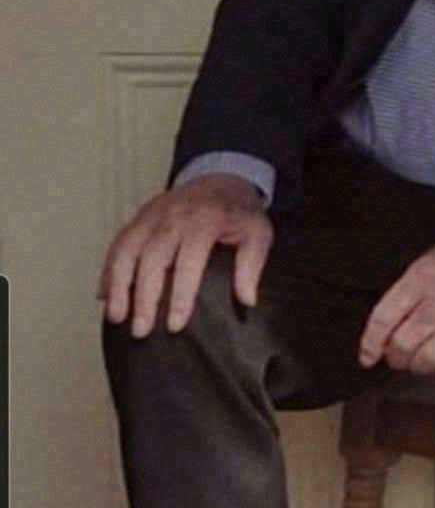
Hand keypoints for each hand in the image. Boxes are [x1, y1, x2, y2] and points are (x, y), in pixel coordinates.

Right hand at [97, 174, 272, 338]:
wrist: (221, 177)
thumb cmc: (239, 212)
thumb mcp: (257, 232)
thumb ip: (252, 264)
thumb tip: (247, 300)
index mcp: (205, 220)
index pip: (189, 260)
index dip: (181, 295)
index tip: (175, 325)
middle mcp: (174, 215)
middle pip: (152, 256)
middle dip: (144, 296)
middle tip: (141, 330)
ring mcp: (153, 214)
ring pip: (127, 248)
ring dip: (118, 284)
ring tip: (116, 317)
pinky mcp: (140, 216)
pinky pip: (118, 242)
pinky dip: (108, 268)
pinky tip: (104, 295)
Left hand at [358, 216, 434, 379]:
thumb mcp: (427, 259)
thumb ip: (406, 291)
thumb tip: (386, 326)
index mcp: (421, 278)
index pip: (383, 319)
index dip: (370, 343)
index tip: (367, 356)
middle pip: (402, 346)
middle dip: (394, 357)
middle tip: (398, 355)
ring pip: (427, 362)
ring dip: (417, 366)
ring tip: (420, 359)